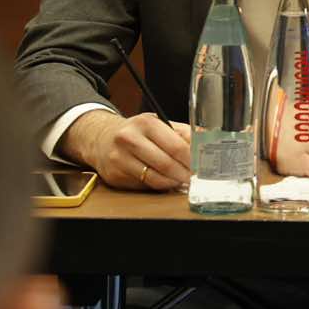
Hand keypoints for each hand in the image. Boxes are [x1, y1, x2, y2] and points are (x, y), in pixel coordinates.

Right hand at [67, 111, 191, 191]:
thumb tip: (205, 145)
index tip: (202, 166)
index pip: (176, 146)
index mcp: (146, 123)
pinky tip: (165, 182)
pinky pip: (143, 185)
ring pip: (154, 178)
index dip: (192, 160)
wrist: (102, 138)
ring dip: (173, 183)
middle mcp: (129, 139)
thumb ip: (183, 134)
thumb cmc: (137, 132)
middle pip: (166, 164)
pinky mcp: (114, 176)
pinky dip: (158, 185)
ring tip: (182, 181)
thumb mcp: (159, 124)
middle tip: (194, 177)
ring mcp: (119, 159)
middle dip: (184, 174)